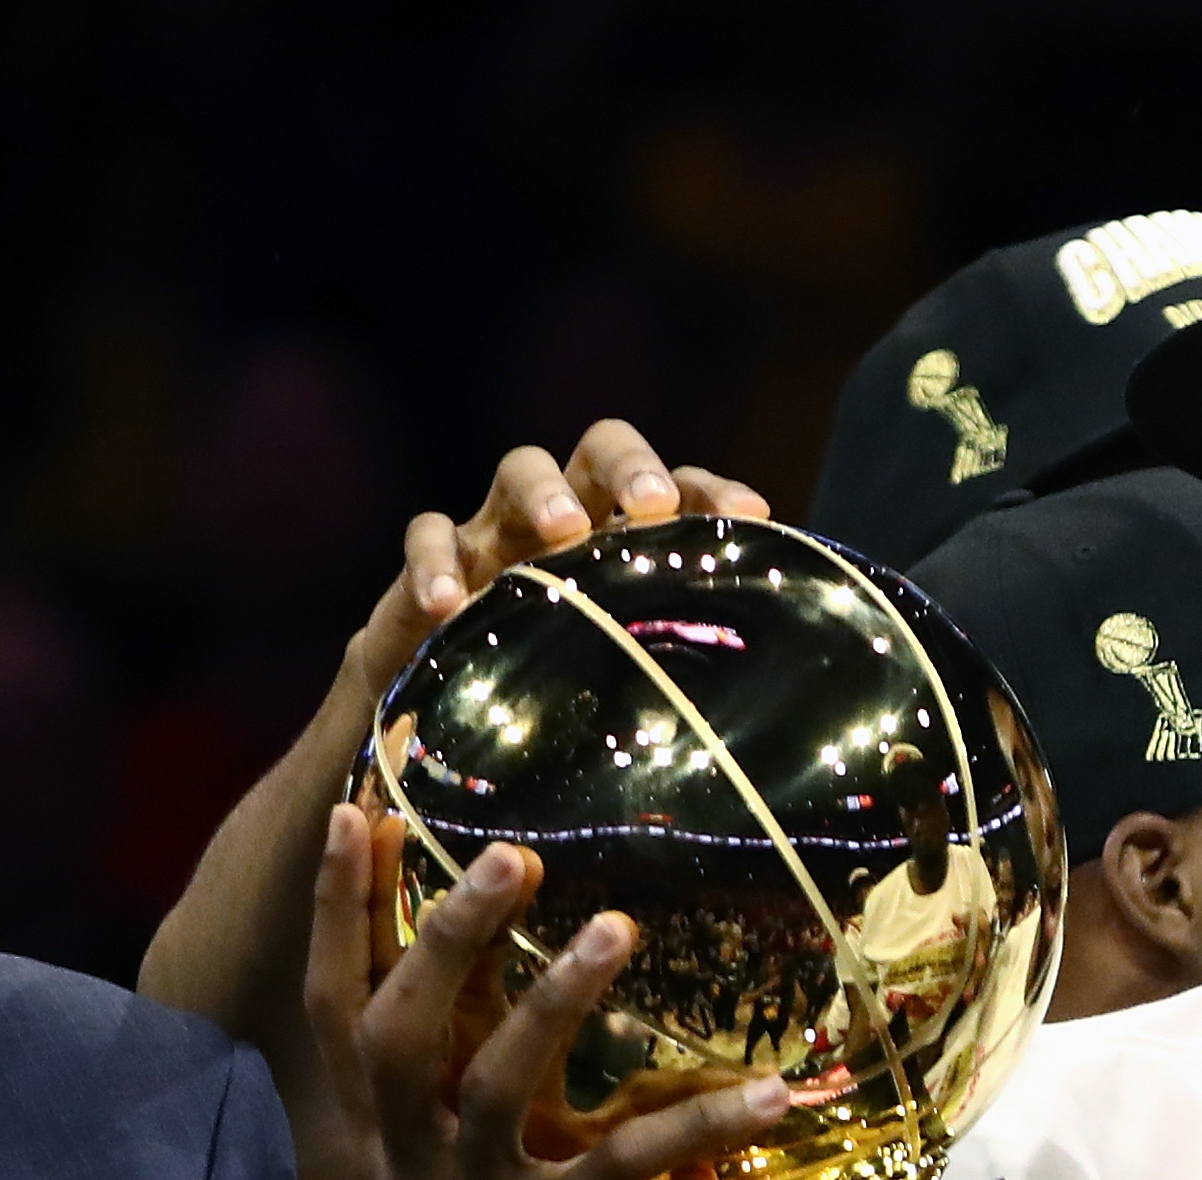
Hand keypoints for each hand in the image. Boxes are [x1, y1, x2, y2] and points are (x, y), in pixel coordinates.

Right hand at [302, 806, 790, 1179]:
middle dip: (443, 935)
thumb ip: (477, 1084)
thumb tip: (522, 968)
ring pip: (493, 1088)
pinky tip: (773, 1090)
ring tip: (615, 928)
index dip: (340, 915)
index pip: (336, 1011)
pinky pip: (626, 1169)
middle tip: (509, 849)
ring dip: (552, 1002)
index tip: (357, 813)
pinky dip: (700, 1125)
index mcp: (384, 1144)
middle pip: (394, 1033)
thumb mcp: (478, 1176)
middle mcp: (410, 1170)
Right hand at [351, 419, 770, 695]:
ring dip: (544, 492)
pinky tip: (449, 604)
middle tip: (651, 502)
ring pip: (518, 470)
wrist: (458, 706)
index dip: (712, 492)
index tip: (751, 512)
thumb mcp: (628, 667)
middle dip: (629, 466)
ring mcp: (499, 533)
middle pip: (599, 452)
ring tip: (564, 531)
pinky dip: (435, 563)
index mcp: (626, 535)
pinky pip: (429, 536)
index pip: (679, 489)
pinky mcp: (435, 564)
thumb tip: (772, 690)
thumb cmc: (567, 682)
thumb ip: (680, 655)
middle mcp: (569, 516)